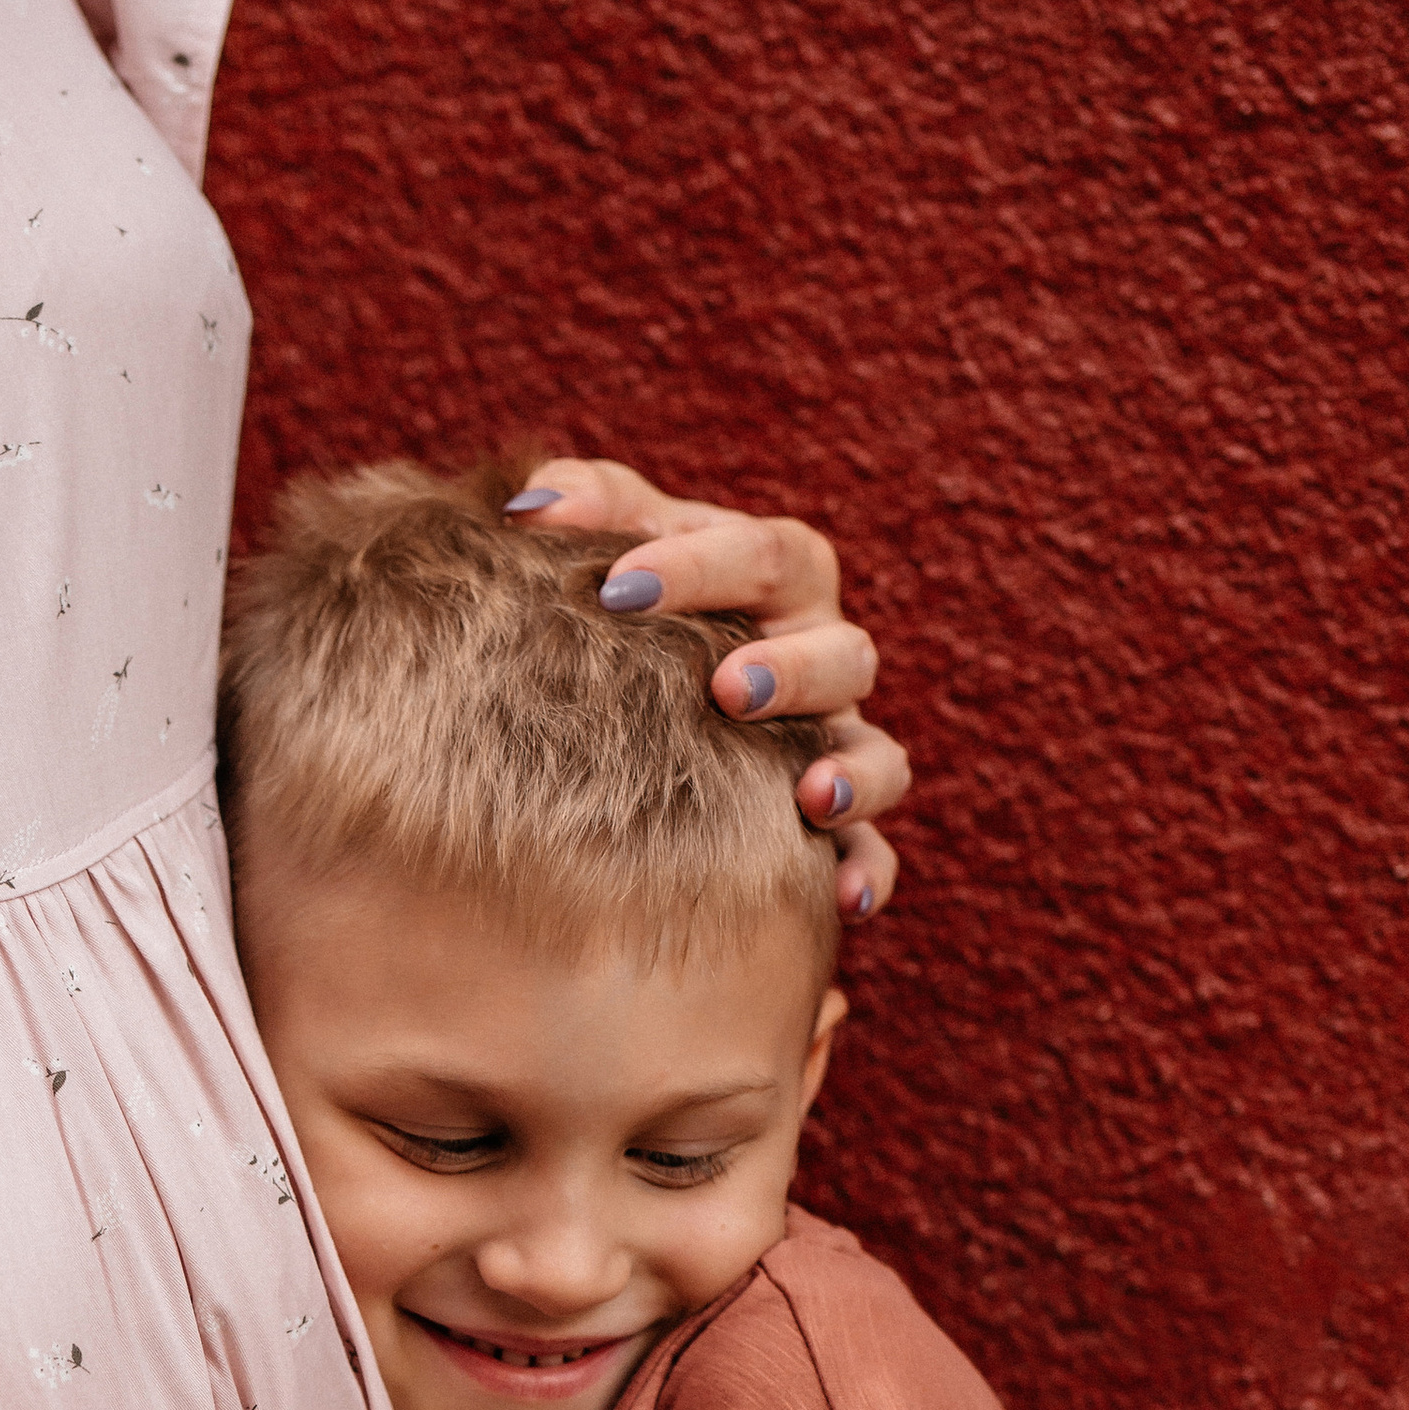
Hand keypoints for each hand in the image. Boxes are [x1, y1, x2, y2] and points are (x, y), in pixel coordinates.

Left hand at [510, 458, 910, 923]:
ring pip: (880, 754)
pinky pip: (876, 855)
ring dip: (853, 773)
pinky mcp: (839, 830)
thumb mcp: (620, 550)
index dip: (700, 567)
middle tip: (728, 689)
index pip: (766, 554)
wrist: (637, 718)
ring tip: (809, 796)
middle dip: (793, 670)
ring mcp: (838, 746)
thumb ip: (590, 508)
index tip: (617, 589)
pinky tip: (841, 904)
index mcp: (779, 583)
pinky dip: (866, 874)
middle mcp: (824, 659)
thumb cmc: (632, 616)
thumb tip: (528, 506)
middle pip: (844, 651)